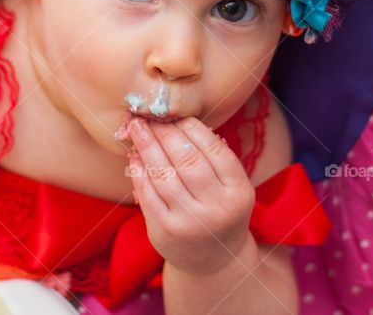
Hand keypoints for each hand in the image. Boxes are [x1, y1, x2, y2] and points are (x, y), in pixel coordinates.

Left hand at [127, 116, 255, 275]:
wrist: (213, 259)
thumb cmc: (220, 210)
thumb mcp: (230, 187)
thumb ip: (214, 157)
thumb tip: (179, 119)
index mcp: (238, 192)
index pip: (214, 150)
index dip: (192, 128)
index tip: (175, 114)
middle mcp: (217, 208)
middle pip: (187, 160)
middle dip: (165, 132)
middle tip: (149, 115)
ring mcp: (190, 222)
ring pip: (164, 175)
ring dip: (147, 147)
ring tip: (136, 128)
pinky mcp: (165, 231)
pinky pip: (148, 194)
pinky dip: (139, 171)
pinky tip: (134, 155)